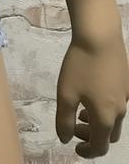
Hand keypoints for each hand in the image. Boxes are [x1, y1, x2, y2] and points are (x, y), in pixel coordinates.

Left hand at [55, 25, 128, 157]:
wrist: (100, 35)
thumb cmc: (80, 65)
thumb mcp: (65, 94)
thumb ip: (64, 120)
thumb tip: (65, 138)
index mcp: (105, 117)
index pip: (100, 147)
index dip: (87, 152)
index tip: (74, 147)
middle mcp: (120, 110)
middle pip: (109, 135)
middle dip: (92, 136)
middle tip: (74, 126)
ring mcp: (126, 95)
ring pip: (114, 119)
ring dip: (98, 122)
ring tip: (81, 110)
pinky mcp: (126, 82)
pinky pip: (117, 103)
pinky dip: (104, 107)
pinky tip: (91, 92)